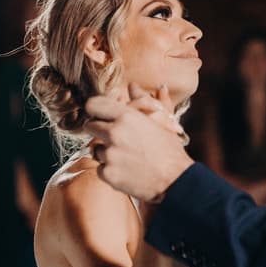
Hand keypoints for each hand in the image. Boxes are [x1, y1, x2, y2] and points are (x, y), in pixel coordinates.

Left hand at [85, 83, 193, 201]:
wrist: (176, 181)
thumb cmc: (170, 149)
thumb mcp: (161, 120)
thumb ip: (144, 100)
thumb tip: (133, 86)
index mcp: (127, 117)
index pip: (93, 105)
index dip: (95, 110)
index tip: (100, 116)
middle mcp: (114, 133)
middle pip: (89, 126)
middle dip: (98, 131)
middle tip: (113, 137)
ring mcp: (110, 154)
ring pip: (95, 149)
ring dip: (106, 152)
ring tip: (125, 156)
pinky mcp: (108, 174)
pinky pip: (99, 168)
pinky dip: (109, 170)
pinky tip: (126, 170)